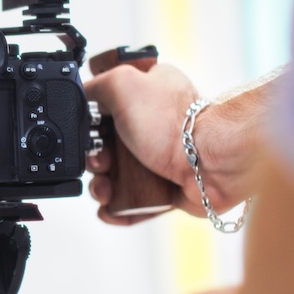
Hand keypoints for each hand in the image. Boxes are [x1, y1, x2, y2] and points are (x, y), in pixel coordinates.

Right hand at [85, 63, 256, 224]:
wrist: (211, 165)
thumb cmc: (174, 124)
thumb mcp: (123, 84)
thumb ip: (96, 85)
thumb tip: (82, 95)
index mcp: (145, 92)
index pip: (106, 103)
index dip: (90, 119)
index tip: (86, 131)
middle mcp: (152, 123)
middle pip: (105, 144)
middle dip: (93, 158)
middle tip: (99, 162)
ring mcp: (157, 157)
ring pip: (116, 175)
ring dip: (101, 186)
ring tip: (104, 191)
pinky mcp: (164, 187)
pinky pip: (133, 200)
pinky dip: (117, 208)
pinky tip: (110, 209)